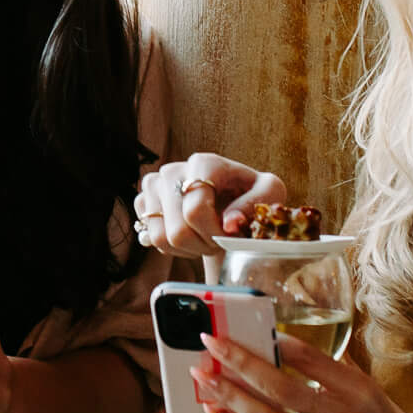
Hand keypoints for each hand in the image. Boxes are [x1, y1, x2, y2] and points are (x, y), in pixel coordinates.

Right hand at [134, 154, 286, 257]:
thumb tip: (229, 223)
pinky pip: (151, 238)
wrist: (229, 201)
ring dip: (188, 248)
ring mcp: (154, 185)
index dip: (214, 233)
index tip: (230, 234)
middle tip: (219, 240)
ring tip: (205, 238)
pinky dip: (173, 247)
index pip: (195, 210)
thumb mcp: (269, 194)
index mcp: (203, 163)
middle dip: (203, 243)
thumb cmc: (250, 195)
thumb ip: (255, 204)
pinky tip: (190, 236)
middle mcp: (173, 170)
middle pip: (178, 229)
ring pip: (161, 237)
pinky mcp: (144, 200)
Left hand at [190, 331, 412, 412]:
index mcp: (360, 390)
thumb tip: (292, 349)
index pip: (310, 357)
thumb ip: (338, 375)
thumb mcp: (375, 396)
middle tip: (211, 344)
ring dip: (229, 397)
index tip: (247, 328)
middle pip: (280, 386)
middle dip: (239, 361)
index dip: (274, 341)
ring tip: (204, 379)